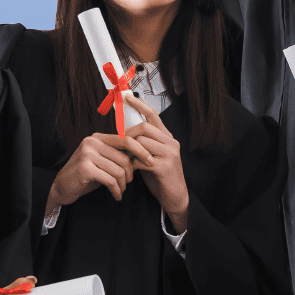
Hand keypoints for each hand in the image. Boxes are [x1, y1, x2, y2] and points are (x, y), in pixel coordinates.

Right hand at [50, 130, 147, 205]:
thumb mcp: (103, 161)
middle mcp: (92, 142)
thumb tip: (143, 154)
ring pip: (118, 170)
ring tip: (120, 191)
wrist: (62, 187)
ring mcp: (87, 154)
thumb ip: (118, 155)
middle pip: (124, 157)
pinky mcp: (85, 168)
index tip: (150, 161)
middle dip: (131, 173)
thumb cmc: (86, 175)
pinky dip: (116, 190)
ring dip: (123, 184)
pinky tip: (116, 195)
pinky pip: (110, 180)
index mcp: (98, 137)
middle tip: (130, 183)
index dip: (141, 150)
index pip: (126, 139)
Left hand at [124, 96, 188, 232]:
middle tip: (121, 145)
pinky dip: (132, 165)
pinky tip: (130, 171)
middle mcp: (171, 142)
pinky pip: (141, 160)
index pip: (153, 115)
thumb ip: (144, 144)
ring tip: (124, 159)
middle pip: (144, 127)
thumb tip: (124, 135)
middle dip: (128, 135)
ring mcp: (169, 154)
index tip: (127, 97)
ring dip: (128, 151)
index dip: (139, 105)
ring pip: (141, 143)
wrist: (174, 196)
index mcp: (167, 137)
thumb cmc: (160, 176)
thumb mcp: (153, 156)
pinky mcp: (164, 167)